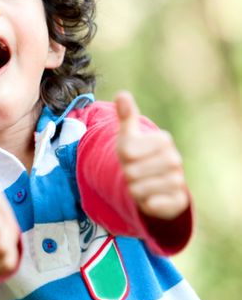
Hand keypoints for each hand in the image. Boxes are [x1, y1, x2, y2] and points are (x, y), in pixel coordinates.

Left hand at [115, 91, 188, 219]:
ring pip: (139, 190)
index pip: (127, 152)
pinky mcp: (179, 201)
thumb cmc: (138, 156)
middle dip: (128, 176)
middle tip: (137, 173)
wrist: (155, 183)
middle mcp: (175, 159)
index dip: (123, 158)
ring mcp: (178, 180)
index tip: (132, 157)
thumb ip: (126, 116)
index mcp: (163, 140)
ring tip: (143, 184)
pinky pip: (152, 205)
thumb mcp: (129, 137)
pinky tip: (152, 198)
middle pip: (131, 173)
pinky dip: (146, 204)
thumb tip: (122, 94)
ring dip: (135, 191)